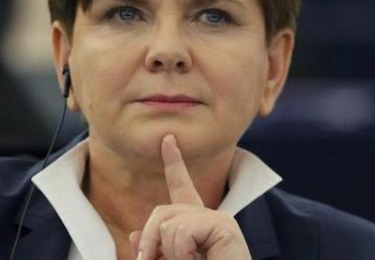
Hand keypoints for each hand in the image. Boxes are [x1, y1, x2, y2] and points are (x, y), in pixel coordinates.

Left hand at [130, 134, 250, 259]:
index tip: (168, 140)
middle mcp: (209, 217)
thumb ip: (155, 251)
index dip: (174, 163)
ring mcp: (219, 220)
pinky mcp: (224, 226)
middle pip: (162, 211)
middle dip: (149, 242)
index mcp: (196, 225)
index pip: (182, 188)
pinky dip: (181, 255)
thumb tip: (135, 234)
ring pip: (168, 223)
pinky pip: (182, 232)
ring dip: (168, 255)